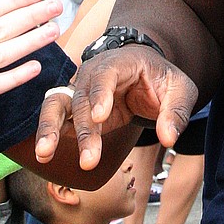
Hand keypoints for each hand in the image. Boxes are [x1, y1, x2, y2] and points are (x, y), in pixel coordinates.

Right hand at [35, 45, 197, 168]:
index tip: (100, 117)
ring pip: (58, 105)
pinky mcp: (74, 107)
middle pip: (82, 98)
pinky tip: (43, 154)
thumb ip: (175, 113)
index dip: (101, 95)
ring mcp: (79, 89)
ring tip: (43, 154)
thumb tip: (169, 138)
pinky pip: (56, 118)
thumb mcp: (180, 90)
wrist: (143, 71)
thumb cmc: (161, 78)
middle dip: (84, 131)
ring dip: (50, 129)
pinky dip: (49, 134)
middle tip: (89, 161)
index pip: (107, 74)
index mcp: (120, 63)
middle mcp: (93, 73)